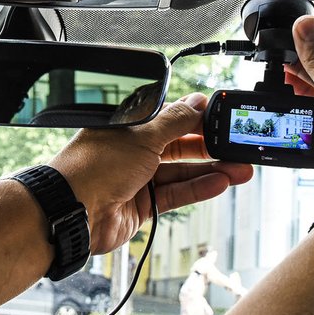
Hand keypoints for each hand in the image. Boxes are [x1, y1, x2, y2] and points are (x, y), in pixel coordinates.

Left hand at [49, 94, 253, 253]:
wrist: (73, 212)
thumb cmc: (95, 166)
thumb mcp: (142, 136)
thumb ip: (175, 121)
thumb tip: (197, 102)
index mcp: (128, 126)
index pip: (168, 117)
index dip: (195, 118)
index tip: (221, 119)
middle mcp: (132, 150)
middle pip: (178, 145)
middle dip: (209, 146)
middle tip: (237, 146)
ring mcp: (137, 178)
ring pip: (181, 171)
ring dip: (211, 170)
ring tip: (240, 169)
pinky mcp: (142, 204)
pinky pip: (176, 194)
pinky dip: (198, 188)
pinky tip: (221, 182)